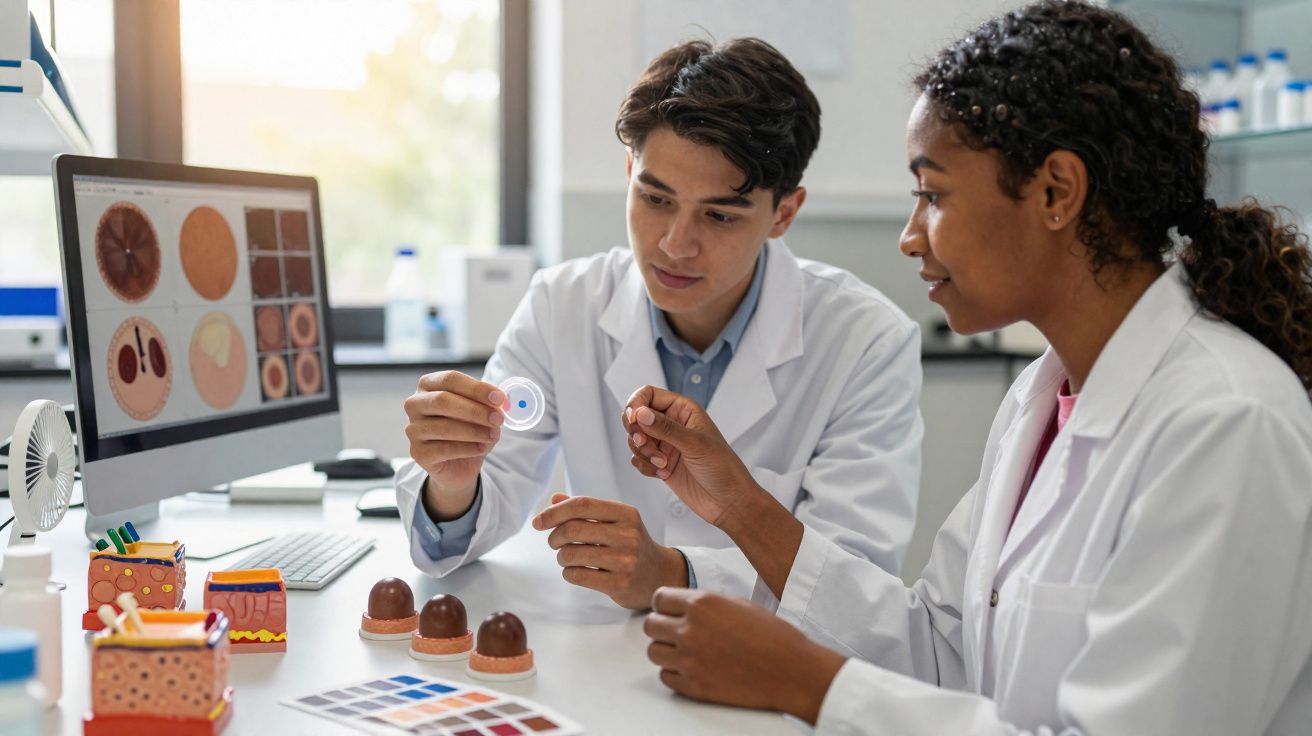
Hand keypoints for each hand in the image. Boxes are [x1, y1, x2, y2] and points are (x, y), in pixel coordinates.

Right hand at [404, 371, 504, 517]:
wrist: (458, 463)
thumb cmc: (468, 428)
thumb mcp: (481, 411)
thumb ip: (488, 402)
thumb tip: (501, 400)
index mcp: (428, 385)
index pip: (450, 379)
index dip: (477, 388)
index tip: (500, 398)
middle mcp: (415, 404)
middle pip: (443, 400)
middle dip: (475, 410)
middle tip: (499, 418)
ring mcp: (413, 429)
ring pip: (444, 427)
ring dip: (475, 431)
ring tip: (494, 435)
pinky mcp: (418, 452)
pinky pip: (444, 449)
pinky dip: (468, 448)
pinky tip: (481, 448)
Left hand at [532, 493, 687, 609]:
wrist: (659, 575)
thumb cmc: (630, 545)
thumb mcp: (614, 521)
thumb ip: (585, 510)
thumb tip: (554, 499)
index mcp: (626, 513)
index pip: (582, 505)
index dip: (554, 512)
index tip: (538, 522)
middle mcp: (628, 534)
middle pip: (573, 529)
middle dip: (555, 537)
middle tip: (555, 543)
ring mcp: (625, 560)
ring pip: (571, 554)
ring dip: (561, 557)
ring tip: (568, 558)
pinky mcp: (619, 583)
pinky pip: (577, 575)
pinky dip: (568, 573)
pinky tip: (576, 571)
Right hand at [622, 386, 758, 526]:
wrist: (729, 502)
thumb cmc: (723, 468)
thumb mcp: (695, 444)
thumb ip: (665, 428)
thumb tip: (640, 413)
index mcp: (683, 410)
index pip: (648, 394)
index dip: (636, 404)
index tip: (633, 420)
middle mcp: (672, 424)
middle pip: (637, 417)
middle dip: (636, 431)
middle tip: (645, 443)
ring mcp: (666, 444)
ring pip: (636, 439)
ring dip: (643, 452)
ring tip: (662, 464)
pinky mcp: (660, 463)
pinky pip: (638, 459)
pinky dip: (644, 466)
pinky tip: (662, 473)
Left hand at [644, 587, 845, 723]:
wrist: (791, 671)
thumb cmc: (773, 636)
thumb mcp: (739, 603)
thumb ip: (707, 603)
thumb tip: (687, 607)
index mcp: (702, 604)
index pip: (659, 598)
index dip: (665, 604)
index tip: (671, 611)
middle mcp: (690, 630)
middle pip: (650, 625)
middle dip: (662, 626)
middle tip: (676, 631)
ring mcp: (689, 660)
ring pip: (654, 652)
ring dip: (667, 651)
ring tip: (686, 652)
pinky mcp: (693, 686)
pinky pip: (666, 677)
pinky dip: (675, 674)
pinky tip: (693, 669)